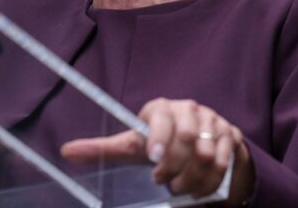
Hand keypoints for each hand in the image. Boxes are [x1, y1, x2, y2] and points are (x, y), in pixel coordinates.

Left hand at [60, 98, 253, 202]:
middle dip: (173, 165)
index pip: (161, 117)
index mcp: (162, 107)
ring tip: (179, 187)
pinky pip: (223, 161)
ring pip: (205, 153)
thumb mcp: (133, 147)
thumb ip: (104, 149)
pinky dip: (210, 181)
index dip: (158, 138)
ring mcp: (212, 121)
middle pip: (185, 138)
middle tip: (162, 180)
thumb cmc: (159, 144)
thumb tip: (67, 151)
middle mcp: (189, 109)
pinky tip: (198, 189)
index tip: (153, 159)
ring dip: (191, 177)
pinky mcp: (230, 136)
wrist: (199, 145)